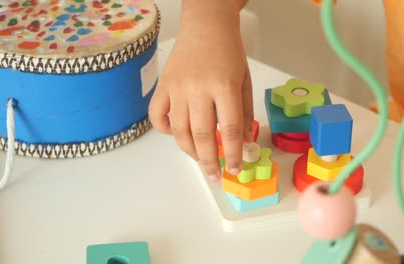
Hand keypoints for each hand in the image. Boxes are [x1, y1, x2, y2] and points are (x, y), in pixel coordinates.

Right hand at [149, 2, 253, 180]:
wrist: (206, 26)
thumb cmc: (229, 52)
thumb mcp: (244, 80)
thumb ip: (245, 112)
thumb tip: (244, 141)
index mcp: (224, 86)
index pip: (230, 129)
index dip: (234, 154)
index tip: (235, 168)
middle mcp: (199, 89)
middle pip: (202, 136)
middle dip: (209, 162)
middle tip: (215, 175)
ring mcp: (177, 88)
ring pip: (179, 131)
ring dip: (190, 151)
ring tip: (200, 159)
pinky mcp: (163, 86)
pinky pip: (158, 116)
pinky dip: (165, 130)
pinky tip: (177, 135)